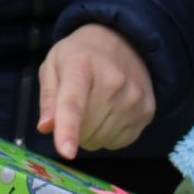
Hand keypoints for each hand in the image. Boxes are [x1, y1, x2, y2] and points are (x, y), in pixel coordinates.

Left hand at [37, 24, 154, 157]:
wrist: (124, 41)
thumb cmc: (80, 56)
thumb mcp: (53, 65)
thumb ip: (48, 97)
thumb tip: (46, 127)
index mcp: (80, 66)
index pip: (73, 104)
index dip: (68, 129)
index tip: (66, 152)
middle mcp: (113, 82)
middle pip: (85, 130)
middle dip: (75, 129)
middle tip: (77, 106)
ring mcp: (133, 98)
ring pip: (101, 140)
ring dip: (91, 133)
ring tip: (94, 107)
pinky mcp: (147, 111)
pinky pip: (119, 143)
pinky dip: (109, 136)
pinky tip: (110, 114)